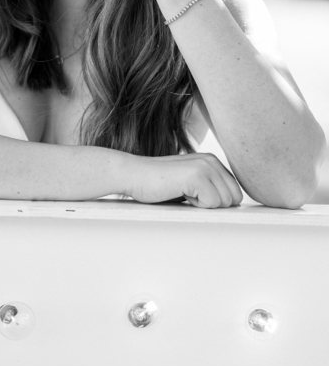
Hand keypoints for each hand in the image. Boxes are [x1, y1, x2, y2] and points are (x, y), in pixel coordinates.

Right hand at [125, 152, 242, 208]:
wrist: (132, 175)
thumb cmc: (156, 183)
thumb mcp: (189, 182)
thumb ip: (211, 186)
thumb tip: (234, 204)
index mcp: (211, 160)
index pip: (235, 191)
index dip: (215, 200)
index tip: (192, 193)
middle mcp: (211, 160)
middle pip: (233, 198)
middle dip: (211, 204)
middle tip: (186, 193)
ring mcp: (204, 167)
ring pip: (224, 202)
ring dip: (203, 204)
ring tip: (181, 192)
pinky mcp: (196, 176)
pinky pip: (212, 203)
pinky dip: (195, 205)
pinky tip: (179, 192)